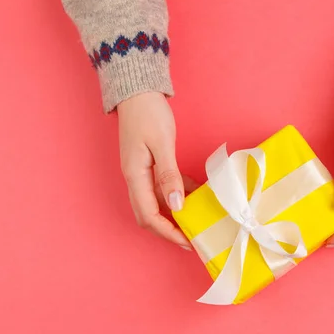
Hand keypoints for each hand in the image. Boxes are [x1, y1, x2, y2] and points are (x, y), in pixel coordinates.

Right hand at [117, 92, 195, 249]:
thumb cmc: (148, 113)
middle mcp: (136, 178)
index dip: (167, 232)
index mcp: (135, 176)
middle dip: (169, 229)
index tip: (186, 241)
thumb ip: (168, 175)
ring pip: (157, 202)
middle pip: (149, 214)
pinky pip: (163, 186)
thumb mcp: (161, 144)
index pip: (148, 215)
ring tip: (197, 217)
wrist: (138, 91)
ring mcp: (142, 171)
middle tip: (191, 236)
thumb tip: (175, 205)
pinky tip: (196, 191)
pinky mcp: (150, 163)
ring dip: (175, 212)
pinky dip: (178, 192)